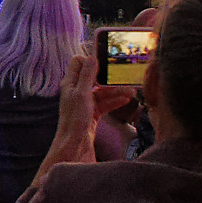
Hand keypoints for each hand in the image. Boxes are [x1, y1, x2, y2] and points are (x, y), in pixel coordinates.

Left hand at [38, 55, 134, 176]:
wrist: (75, 146)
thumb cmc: (75, 120)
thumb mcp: (82, 94)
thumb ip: (87, 75)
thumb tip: (91, 56)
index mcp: (70, 83)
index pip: (78, 63)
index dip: (90, 60)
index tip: (105, 62)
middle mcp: (76, 91)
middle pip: (94, 78)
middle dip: (109, 78)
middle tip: (124, 77)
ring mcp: (85, 102)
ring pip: (102, 92)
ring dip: (116, 91)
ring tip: (132, 93)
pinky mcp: (92, 113)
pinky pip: (105, 103)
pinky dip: (114, 101)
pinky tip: (126, 100)